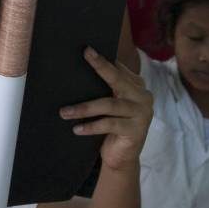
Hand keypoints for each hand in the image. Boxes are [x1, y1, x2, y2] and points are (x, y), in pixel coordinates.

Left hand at [59, 47, 152, 171]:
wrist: (122, 157)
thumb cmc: (111, 127)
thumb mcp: (109, 105)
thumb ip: (104, 89)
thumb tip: (78, 70)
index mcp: (137, 86)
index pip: (118, 69)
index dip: (103, 60)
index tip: (87, 50)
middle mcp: (143, 96)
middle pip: (118, 79)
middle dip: (100, 66)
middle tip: (85, 55)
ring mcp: (142, 113)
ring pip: (109, 104)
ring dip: (84, 107)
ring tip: (64, 112)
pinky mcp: (136, 130)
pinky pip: (109, 124)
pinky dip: (91, 126)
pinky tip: (77, 129)